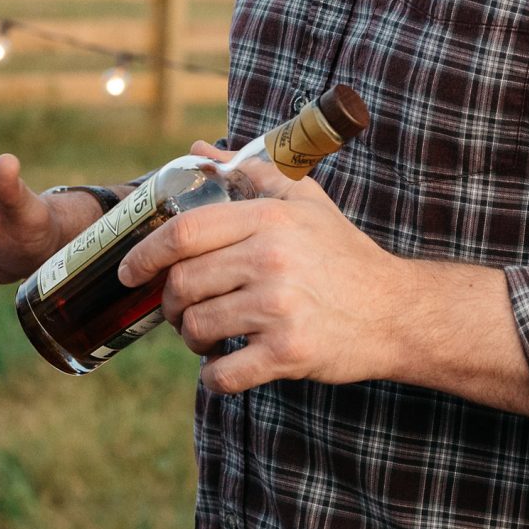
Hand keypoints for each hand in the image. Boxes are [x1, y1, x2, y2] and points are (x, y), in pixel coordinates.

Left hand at [116, 143, 412, 393]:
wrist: (397, 310)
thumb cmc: (344, 254)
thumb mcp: (304, 200)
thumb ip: (250, 172)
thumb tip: (199, 151)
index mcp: (270, 219)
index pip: (184, 232)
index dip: (144, 253)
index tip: (130, 270)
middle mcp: (271, 259)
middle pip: (183, 284)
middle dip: (169, 303)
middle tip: (179, 309)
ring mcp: (279, 308)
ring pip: (197, 329)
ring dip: (190, 340)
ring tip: (208, 336)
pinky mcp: (289, 353)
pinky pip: (223, 373)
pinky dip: (213, 377)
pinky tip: (224, 367)